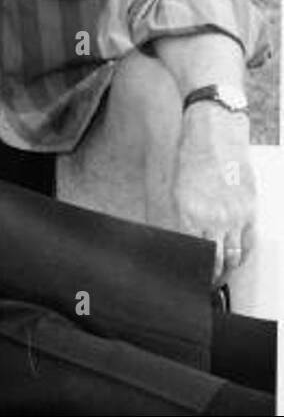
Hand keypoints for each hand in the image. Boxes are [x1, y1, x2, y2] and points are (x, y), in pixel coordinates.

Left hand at [174, 104, 255, 285]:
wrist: (213, 132)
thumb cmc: (187, 156)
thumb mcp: (167, 188)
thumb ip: (166, 217)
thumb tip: (167, 241)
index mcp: (187, 212)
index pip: (188, 255)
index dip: (187, 271)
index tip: (184, 280)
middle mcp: (212, 217)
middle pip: (213, 262)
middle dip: (206, 277)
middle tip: (201, 283)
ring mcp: (234, 214)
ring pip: (232, 257)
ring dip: (224, 270)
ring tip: (216, 276)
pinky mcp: (249, 209)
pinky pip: (248, 242)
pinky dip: (241, 256)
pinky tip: (234, 260)